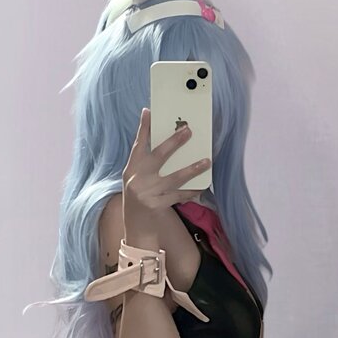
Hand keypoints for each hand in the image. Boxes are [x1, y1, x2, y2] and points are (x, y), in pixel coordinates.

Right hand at [122, 108, 211, 234]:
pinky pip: (179, 195)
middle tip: (188, 130)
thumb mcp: (136, 177)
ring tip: (206, 161)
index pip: (138, 144)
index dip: (143, 128)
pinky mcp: (156, 205)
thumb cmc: (140, 195)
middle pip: (158, 155)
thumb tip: (164, 140)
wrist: (135, 226)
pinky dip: (191, 191)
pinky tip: (203, 186)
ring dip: (192, 168)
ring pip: (174, 177)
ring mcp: (147, 192)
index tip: (148, 112)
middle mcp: (137, 178)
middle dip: (174, 142)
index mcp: (131, 168)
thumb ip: (146, 160)